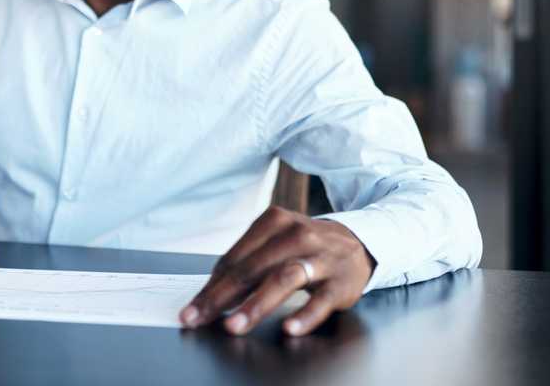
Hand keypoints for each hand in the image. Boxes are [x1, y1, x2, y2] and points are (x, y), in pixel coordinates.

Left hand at [179, 206, 375, 335]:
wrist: (357, 243)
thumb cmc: (305, 246)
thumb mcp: (276, 242)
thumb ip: (247, 263)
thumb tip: (211, 294)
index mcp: (274, 221)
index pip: (235, 258)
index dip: (211, 286)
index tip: (192, 309)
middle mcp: (296, 234)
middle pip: (253, 268)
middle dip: (222, 297)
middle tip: (200, 318)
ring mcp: (320, 257)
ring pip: (283, 279)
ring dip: (256, 304)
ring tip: (234, 325)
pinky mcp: (341, 281)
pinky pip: (321, 300)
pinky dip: (305, 315)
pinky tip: (289, 328)